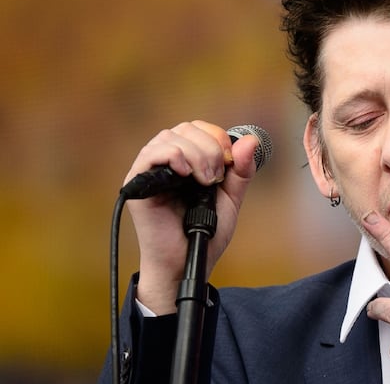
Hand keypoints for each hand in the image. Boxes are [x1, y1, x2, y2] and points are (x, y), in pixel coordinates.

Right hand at [125, 120, 258, 313]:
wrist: (188, 262)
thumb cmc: (205, 232)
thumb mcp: (230, 198)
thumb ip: (241, 171)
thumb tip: (251, 140)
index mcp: (187, 160)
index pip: (198, 128)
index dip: (216, 137)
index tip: (229, 162)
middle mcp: (166, 161)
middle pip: (185, 129)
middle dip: (209, 148)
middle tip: (215, 177)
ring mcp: (149, 171)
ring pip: (169, 137)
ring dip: (195, 154)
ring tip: (204, 181)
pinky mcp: (137, 184)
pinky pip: (150, 155)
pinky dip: (173, 157)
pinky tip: (186, 174)